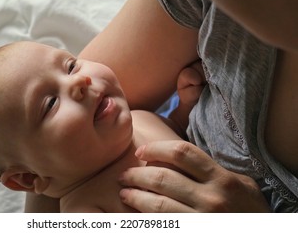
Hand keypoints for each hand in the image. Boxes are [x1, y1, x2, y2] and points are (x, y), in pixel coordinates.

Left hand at [119, 141, 269, 211]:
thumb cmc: (249, 210)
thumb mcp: (241, 184)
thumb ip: (212, 169)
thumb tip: (176, 156)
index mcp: (222, 179)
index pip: (182, 153)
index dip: (156, 148)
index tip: (141, 151)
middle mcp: (212, 198)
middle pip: (163, 178)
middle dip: (137, 175)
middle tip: (124, 175)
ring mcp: (202, 221)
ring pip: (158, 205)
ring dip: (135, 196)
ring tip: (124, 192)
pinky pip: (163, 225)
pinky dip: (144, 219)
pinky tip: (134, 215)